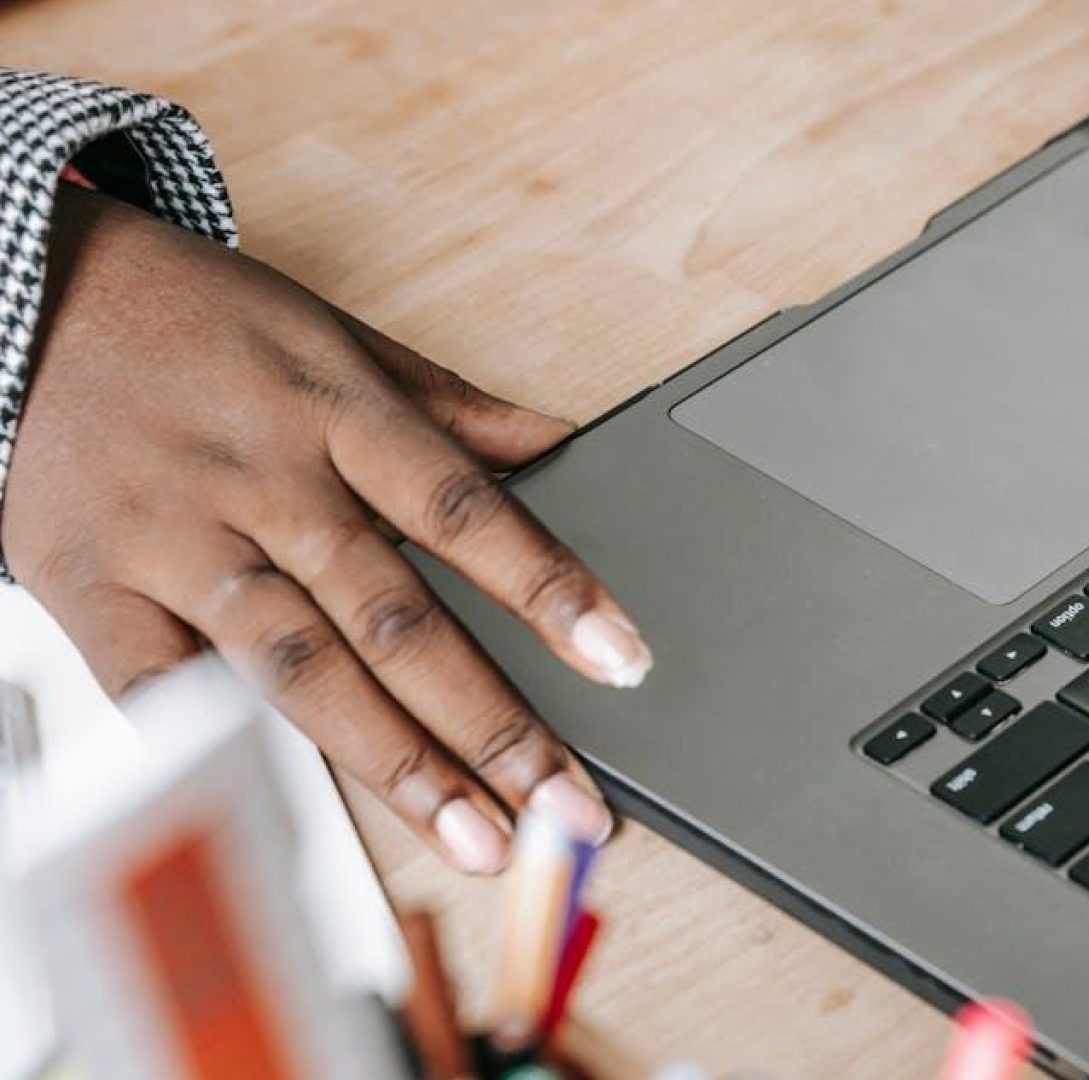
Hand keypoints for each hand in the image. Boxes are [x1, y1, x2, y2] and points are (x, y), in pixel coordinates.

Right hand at [4, 188, 650, 872]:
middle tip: (569, 804)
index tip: (624, 660)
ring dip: (396, 763)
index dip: (551, 589)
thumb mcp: (338, 336)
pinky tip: (302, 813)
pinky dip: (230, 749)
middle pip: (397, 618)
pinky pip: (164, 688)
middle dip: (493, 723)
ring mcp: (177, 539)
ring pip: (301, 667)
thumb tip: (570, 440)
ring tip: (477, 837)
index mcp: (337, 411)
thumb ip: (454, 407)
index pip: (465, 512)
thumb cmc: (200, 321)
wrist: (25, 296)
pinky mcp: (93, 588)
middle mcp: (264, 479)